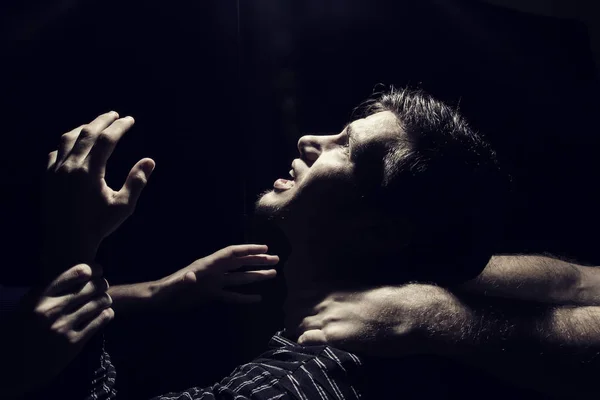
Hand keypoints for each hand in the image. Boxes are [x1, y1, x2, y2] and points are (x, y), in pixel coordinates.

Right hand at [5, 264, 113, 395]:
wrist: (14, 366)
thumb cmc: (23, 331)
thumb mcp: (30, 305)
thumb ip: (51, 290)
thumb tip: (81, 273)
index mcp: (39, 297)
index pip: (76, 273)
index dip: (92, 269)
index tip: (98, 270)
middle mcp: (52, 310)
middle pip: (91, 287)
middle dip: (101, 284)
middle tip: (103, 285)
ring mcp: (64, 326)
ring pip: (98, 303)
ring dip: (105, 299)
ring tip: (105, 299)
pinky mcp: (73, 343)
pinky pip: (100, 321)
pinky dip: (107, 314)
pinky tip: (106, 313)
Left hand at [42, 112, 154, 273]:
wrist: (65, 243)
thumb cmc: (98, 226)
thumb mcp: (123, 206)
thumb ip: (137, 181)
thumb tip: (150, 160)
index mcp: (90, 171)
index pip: (107, 139)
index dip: (120, 126)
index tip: (130, 119)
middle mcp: (70, 166)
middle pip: (87, 132)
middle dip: (103, 121)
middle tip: (115, 115)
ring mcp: (55, 171)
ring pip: (68, 139)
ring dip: (83, 128)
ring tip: (95, 125)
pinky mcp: (46, 178)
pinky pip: (54, 153)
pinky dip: (66, 145)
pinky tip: (73, 147)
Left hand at [153, 244, 278, 306]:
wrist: (158, 300)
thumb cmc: (164, 291)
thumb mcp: (173, 285)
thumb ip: (183, 280)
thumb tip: (192, 276)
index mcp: (207, 265)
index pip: (232, 254)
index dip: (248, 249)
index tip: (264, 248)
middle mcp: (214, 272)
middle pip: (240, 263)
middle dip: (257, 260)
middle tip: (276, 259)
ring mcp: (214, 283)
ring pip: (239, 278)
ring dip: (255, 275)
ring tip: (272, 274)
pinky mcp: (211, 295)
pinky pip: (232, 295)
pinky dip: (244, 296)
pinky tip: (257, 298)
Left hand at [293, 284, 465, 356]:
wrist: (407, 314)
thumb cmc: (390, 303)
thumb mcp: (361, 292)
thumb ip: (343, 296)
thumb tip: (334, 301)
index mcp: (334, 289)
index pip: (299, 294)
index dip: (294, 305)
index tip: (296, 313)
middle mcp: (327, 301)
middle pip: (293, 309)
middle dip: (291, 319)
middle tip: (295, 328)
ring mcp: (330, 318)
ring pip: (296, 323)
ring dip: (296, 331)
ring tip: (301, 337)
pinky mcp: (335, 336)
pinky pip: (306, 338)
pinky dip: (303, 342)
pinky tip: (308, 345)